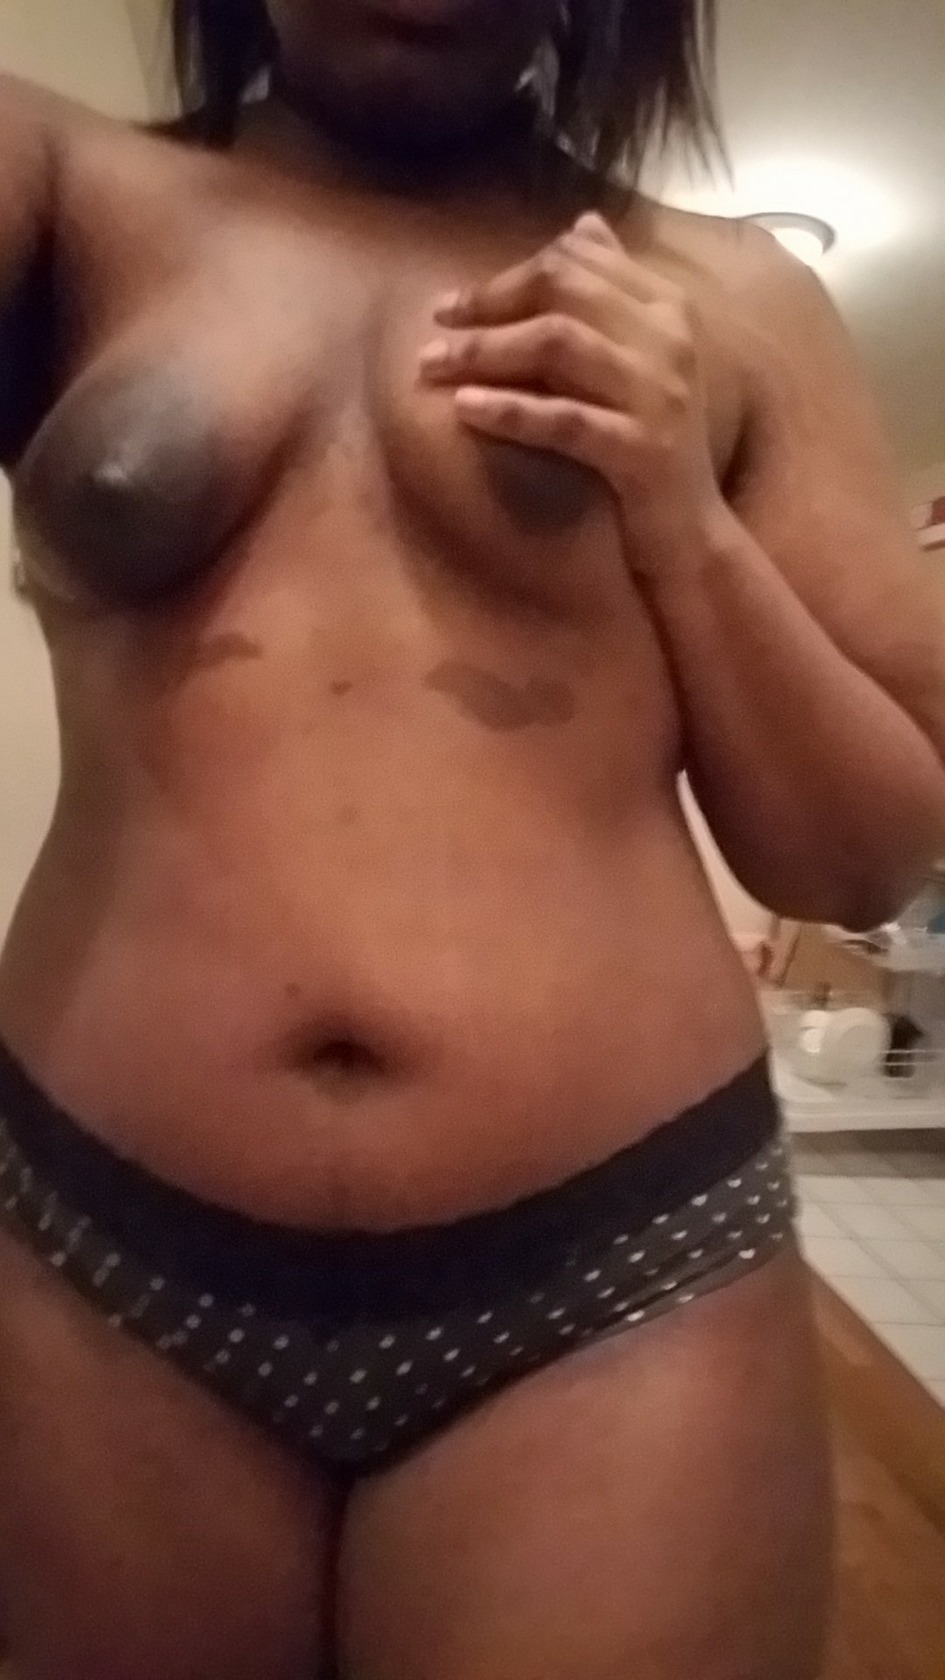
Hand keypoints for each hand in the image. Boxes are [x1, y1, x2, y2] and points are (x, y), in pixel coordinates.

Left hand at [422, 214, 729, 575]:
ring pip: (557, 344)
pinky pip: (564, 420)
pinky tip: (465, 408)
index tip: (455, 303)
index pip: (580, 261)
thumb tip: (582, 225)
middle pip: (565, 289)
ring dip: (485, 350)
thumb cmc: (650, 445)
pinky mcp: (642, 450)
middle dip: (490, 302)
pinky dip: (509, 410)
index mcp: (668, 308)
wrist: (691, 533)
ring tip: (431, 366)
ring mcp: (658, 394)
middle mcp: (669, 340)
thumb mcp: (638, 360)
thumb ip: (613, 293)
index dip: (509, 274)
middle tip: (435, 325)